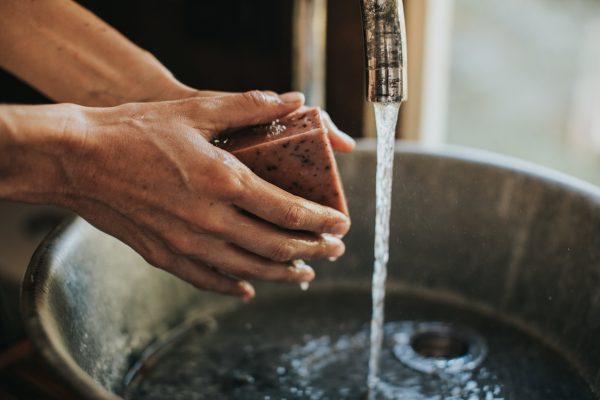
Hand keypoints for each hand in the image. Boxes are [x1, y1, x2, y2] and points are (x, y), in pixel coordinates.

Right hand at [60, 91, 349, 298]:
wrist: (76, 158)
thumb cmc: (136, 130)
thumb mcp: (196, 109)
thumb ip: (250, 107)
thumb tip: (294, 100)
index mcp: (224, 181)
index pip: (289, 211)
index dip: (321, 221)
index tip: (342, 225)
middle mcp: (210, 220)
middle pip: (276, 246)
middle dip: (312, 250)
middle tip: (333, 250)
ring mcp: (186, 243)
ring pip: (248, 269)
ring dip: (283, 273)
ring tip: (304, 274)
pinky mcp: (163, 255)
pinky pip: (208, 280)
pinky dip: (234, 286)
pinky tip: (249, 287)